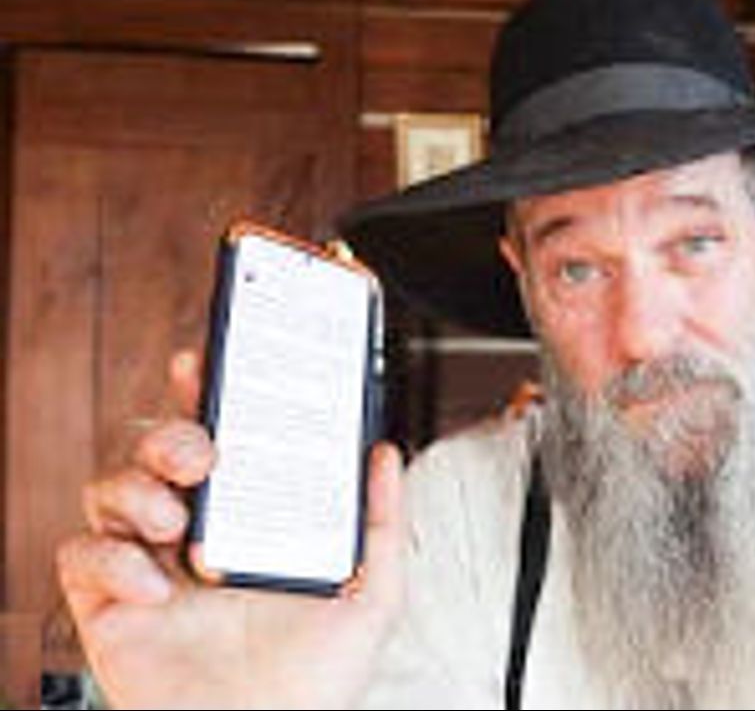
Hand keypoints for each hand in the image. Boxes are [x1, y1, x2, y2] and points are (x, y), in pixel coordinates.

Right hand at [57, 350, 405, 708]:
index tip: (205, 365)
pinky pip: (80, 557)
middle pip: (155, 453)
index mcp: (249, 523)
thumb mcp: (372, 594)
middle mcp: (194, 537)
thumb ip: (382, 523)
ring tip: (177, 522)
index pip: (219, 443)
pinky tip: (155, 587)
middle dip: (171, 434)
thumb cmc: (316, 681)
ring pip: (109, 490)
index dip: (203, 397)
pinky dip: (112, 562)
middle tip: (205, 455)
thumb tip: (385, 455)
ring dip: (137, 491)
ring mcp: (148, 568)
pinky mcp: (110, 608)